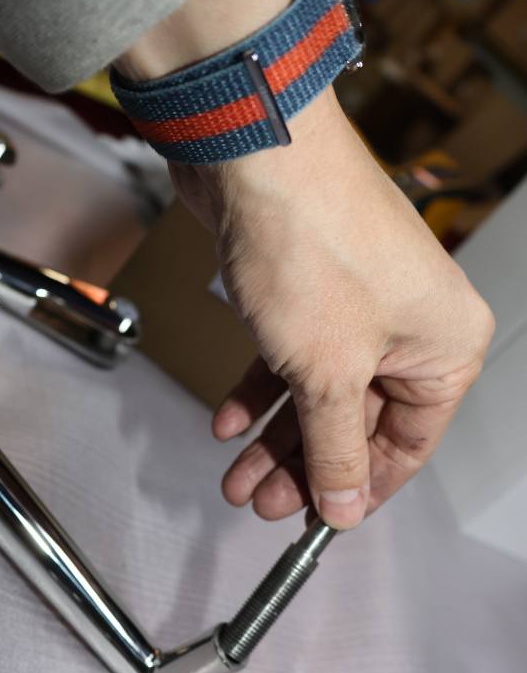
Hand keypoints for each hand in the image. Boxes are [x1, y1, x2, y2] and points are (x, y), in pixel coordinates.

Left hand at [168, 87, 493, 528]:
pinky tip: (228, 421)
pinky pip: (288, 358)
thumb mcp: (328, 373)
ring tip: (236, 479)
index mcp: (443, 347)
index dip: (359, 488)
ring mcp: (356, 306)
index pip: (407, 445)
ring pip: (315, 394)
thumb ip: (335, 448)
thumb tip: (343, 504)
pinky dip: (258, 391)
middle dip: (301, 466)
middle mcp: (407, 326)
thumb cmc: (313, 243)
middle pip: (354, 422)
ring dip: (272, 439)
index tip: (319, 518)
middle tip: (263, 503)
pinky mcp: (310, 290)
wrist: (254, 153)